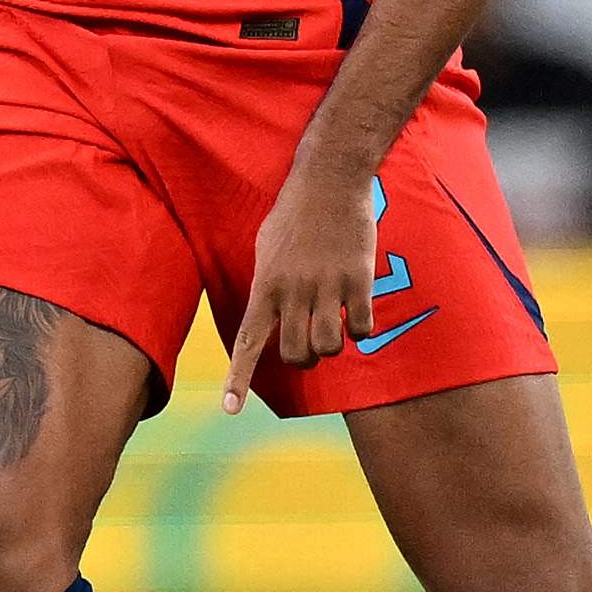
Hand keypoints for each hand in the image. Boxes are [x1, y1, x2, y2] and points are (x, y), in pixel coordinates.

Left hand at [220, 154, 376, 411]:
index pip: (247, 342)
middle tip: (310, 342)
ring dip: (333, 346)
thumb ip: (266, 287)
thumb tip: (267, 318)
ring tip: (335, 325)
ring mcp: (326, 286)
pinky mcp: (359, 279)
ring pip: (329, 347)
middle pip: (295, 354)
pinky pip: (362, 328)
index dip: (238, 378)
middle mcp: (293, 291)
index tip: (229, 411)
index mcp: (265, 285)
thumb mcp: (264, 249)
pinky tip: (360, 313)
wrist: (328, 181)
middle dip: (303, 359)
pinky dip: (362, 330)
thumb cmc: (292, 214)